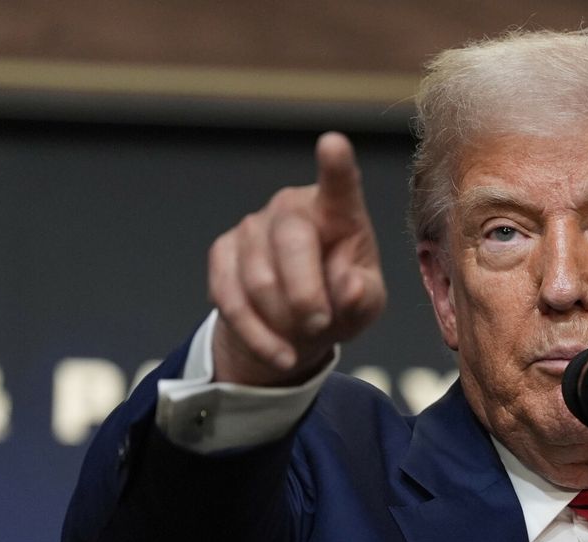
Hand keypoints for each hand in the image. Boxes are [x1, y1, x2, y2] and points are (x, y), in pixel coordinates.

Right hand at [208, 132, 386, 385]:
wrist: (298, 326)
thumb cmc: (342, 302)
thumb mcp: (365, 306)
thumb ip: (362, 296)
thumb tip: (350, 287)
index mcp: (339, 213)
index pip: (339, 186)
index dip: (336, 166)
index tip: (334, 144)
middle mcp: (293, 208)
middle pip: (291, 242)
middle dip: (305, 293)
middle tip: (320, 324)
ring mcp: (253, 227)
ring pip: (258, 278)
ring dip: (281, 321)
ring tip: (302, 340)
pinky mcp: (222, 253)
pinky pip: (229, 297)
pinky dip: (255, 334)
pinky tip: (278, 351)